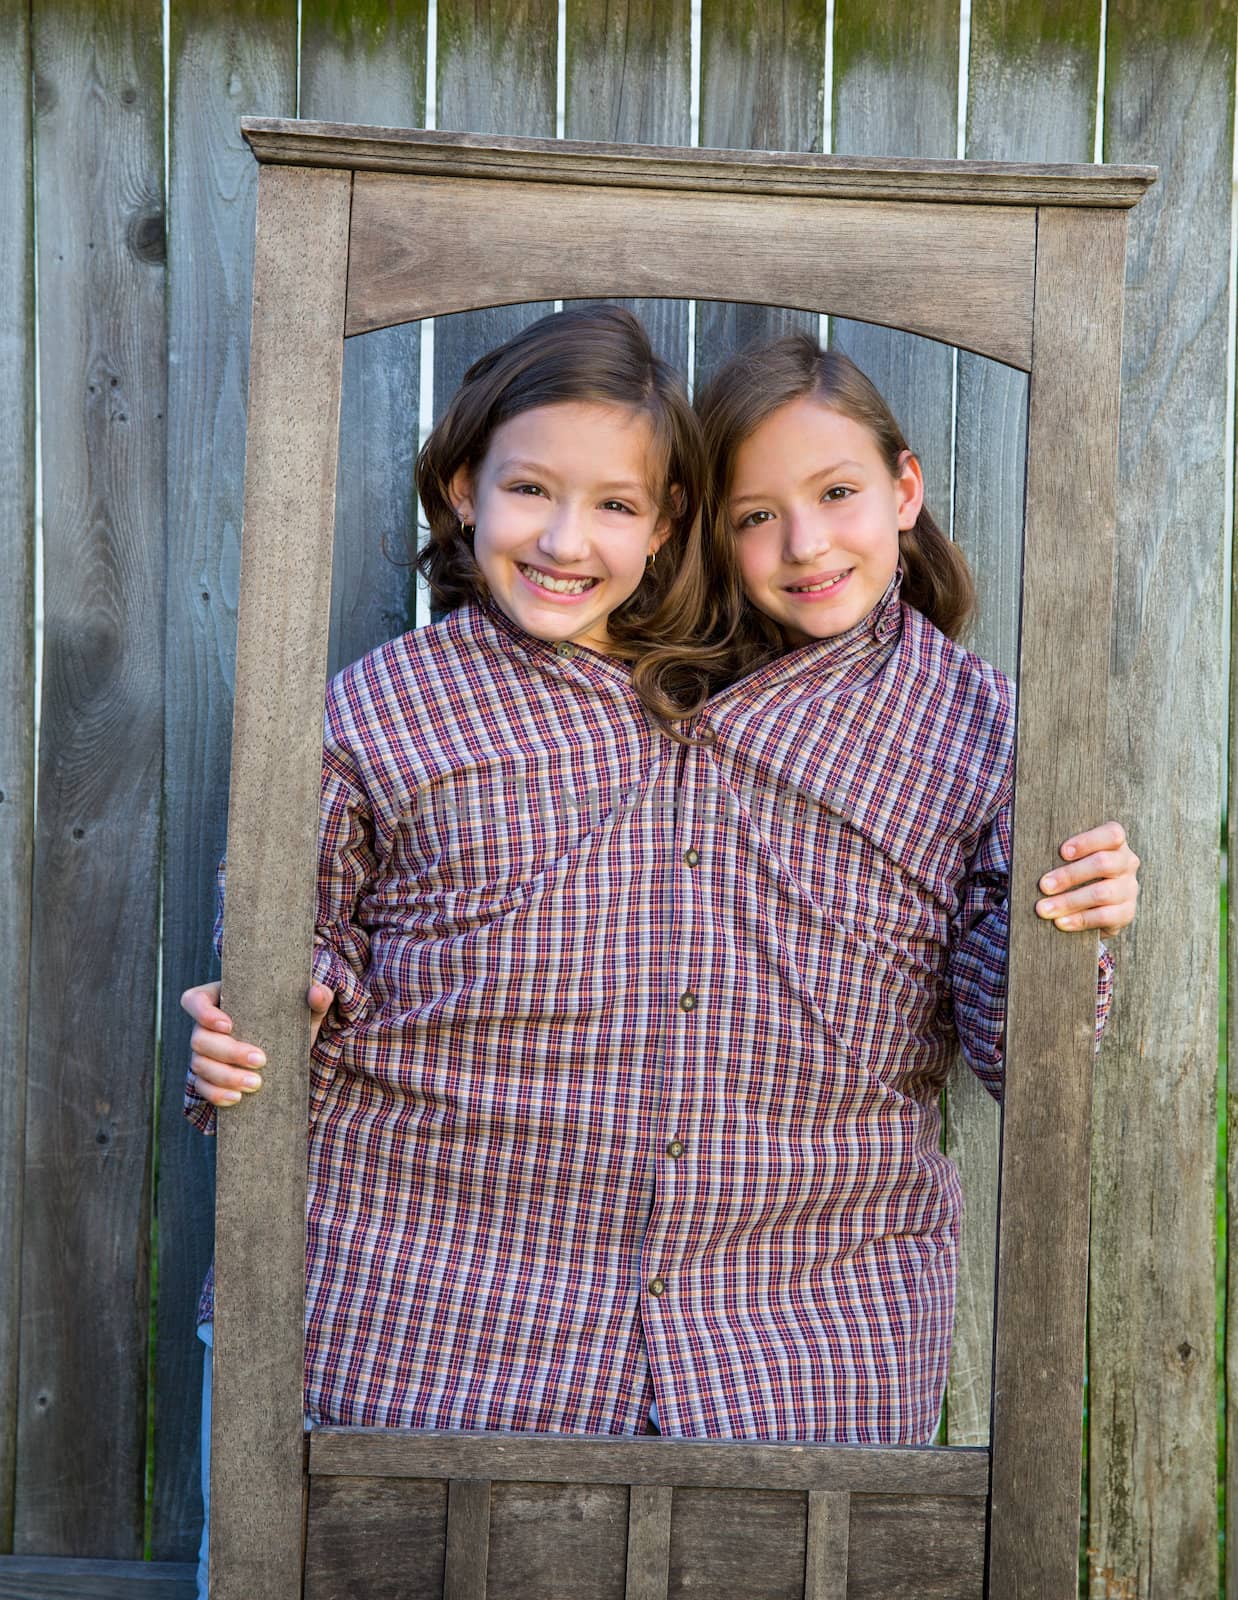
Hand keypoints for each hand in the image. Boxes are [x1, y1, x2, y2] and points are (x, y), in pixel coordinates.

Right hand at [181, 979, 335, 1106]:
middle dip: (229, 1052)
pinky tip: (237, 1098)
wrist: (293, 1049)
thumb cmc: (293, 1019)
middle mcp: (207, 1027)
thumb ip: (317, 996)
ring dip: (226, 1077)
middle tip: (260, 1060)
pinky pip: (202, 1087)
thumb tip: (316, 992)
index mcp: (223, 999)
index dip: (202, 1012)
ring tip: (256, 1084)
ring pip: (199, 1064)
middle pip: (199, 1038)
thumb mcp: (308, 1007)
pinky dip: (216, 1095)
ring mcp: (206, 1054)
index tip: (228, 1025)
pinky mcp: (210, 1077)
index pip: (195, 1000)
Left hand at [1035, 821, 1139, 937]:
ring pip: (1101, 893)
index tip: (1062, 852)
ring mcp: (1129, 888)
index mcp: (1115, 843)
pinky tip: (1060, 922)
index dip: (1088, 841)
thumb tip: (1029, 856)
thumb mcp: (1070, 859)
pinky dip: (1079, 920)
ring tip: (1043, 909)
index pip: (1112, 834)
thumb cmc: (1073, 872)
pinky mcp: (1126, 912)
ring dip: (1069, 901)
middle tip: (1043, 885)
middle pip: (1103, 863)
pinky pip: (1104, 916)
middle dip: (1069, 875)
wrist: (1090, 906)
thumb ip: (1060, 854)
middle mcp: (1127, 863)